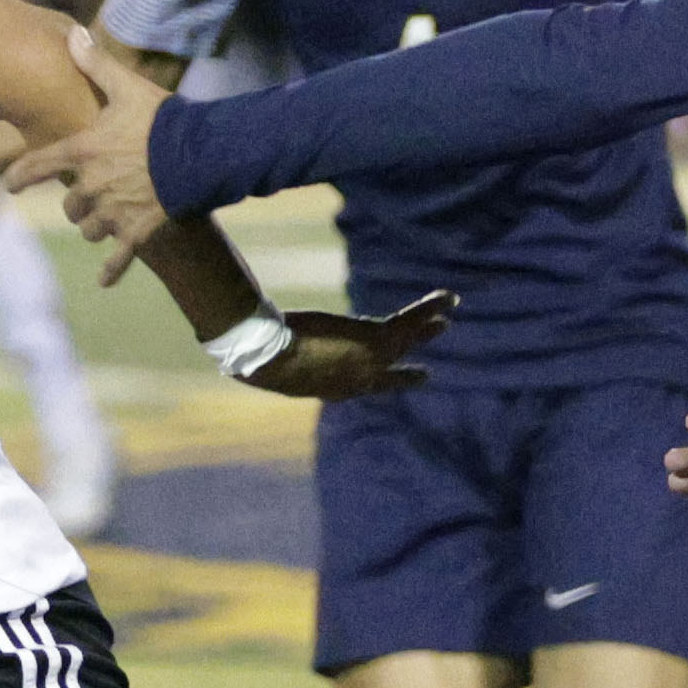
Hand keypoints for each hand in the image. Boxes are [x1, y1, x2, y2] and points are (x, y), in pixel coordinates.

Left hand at [0, 24, 173, 280]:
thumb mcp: (127, 88)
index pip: (37, 166)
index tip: (12, 185)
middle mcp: (91, 186)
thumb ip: (96, 65)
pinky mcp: (136, 232)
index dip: (20, 176)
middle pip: (69, 205)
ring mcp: (113, 212)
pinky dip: (110, 272)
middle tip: (87, 197)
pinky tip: (103, 283)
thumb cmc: (163, 119)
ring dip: (94, 227)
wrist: (201, 154)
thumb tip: (73, 34)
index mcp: (83, 151)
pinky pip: (117, 259)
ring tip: (105, 222)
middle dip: (76, 203)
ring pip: (89, 230)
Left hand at [234, 290, 454, 400]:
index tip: (386, 387)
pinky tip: (448, 298)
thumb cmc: (260, 359)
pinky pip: (410, 321)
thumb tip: (238, 356)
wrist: (269, 356)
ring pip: (408, 341)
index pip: (361, 386)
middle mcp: (359, 380)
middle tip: (426, 373)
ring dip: (429, 327)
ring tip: (448, 318)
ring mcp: (371, 361)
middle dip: (409, 369)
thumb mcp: (269, 364)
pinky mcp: (376, 339)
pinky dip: (430, 307)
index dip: (376, 384)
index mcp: (334, 389)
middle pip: (392, 372)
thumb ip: (269, 360)